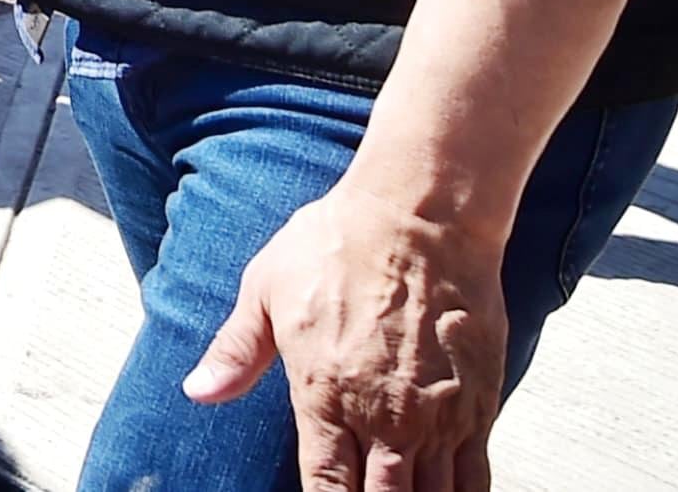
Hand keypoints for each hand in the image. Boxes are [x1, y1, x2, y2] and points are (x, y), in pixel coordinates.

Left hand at [188, 187, 509, 490]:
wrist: (420, 214)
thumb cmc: (336, 244)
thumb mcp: (266, 290)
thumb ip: (236, 352)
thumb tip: (197, 392)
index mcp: (324, 398)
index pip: (326, 489)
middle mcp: (385, 420)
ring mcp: (438, 417)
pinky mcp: (479, 404)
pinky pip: (476, 477)